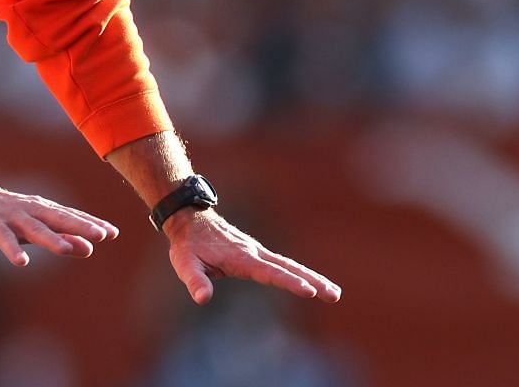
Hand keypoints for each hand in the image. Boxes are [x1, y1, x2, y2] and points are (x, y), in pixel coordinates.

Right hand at [0, 174, 119, 266]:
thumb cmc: (6, 215)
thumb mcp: (34, 227)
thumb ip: (60, 237)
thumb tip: (89, 248)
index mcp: (42, 210)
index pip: (70, 217)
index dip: (90, 223)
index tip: (113, 232)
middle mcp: (31, 211)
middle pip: (58, 219)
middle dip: (80, 226)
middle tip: (102, 234)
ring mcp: (11, 216)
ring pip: (34, 228)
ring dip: (50, 238)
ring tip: (67, 249)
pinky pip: (3, 238)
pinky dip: (12, 249)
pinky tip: (21, 262)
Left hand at [163, 209, 341, 304]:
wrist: (188, 219)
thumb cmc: (186, 245)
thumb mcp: (184, 264)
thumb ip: (194, 280)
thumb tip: (203, 298)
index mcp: (241, 257)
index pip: (270, 273)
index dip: (289, 282)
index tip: (309, 291)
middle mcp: (253, 252)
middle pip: (288, 267)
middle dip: (313, 281)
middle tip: (335, 295)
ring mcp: (256, 251)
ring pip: (289, 264)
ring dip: (312, 277)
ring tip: (334, 293)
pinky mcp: (255, 252)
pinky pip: (282, 263)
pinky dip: (299, 272)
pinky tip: (311, 281)